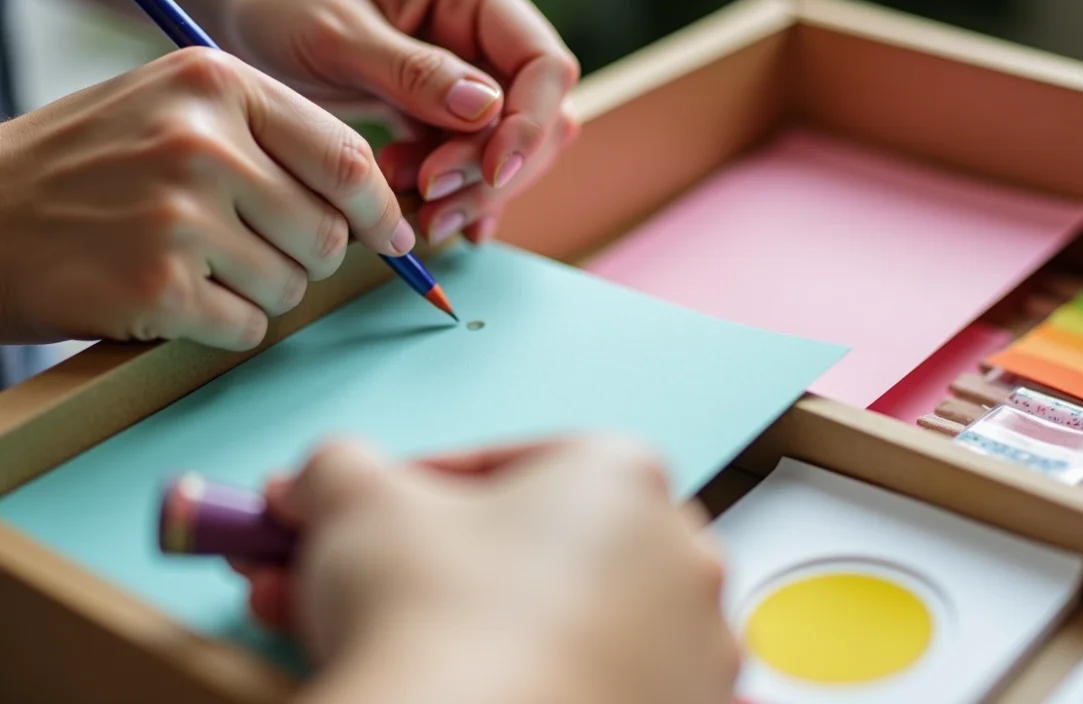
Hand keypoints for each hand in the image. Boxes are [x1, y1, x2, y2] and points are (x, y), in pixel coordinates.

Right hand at [0, 48, 412, 348]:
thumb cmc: (91, 166)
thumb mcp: (176, 109)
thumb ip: (275, 141)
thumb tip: (381, 210)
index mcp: (216, 83)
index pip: (347, 158)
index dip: (379, 210)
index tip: (388, 236)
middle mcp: (201, 142)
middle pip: (328, 232)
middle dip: (307, 257)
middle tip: (247, 251)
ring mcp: (178, 216)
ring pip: (292, 286)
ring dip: (258, 293)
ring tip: (192, 265)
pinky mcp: (157, 287)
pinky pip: (247, 328)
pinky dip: (221, 326)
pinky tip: (170, 296)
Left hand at [209, 0, 580, 245]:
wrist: (239, 7)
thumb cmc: (279, 0)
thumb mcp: (337, 34)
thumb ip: (414, 73)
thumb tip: (488, 109)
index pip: (544, 64)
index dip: (530, 123)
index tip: (490, 170)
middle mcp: (482, 31)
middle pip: (536, 117)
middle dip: (492, 169)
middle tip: (430, 198)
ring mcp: (467, 73)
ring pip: (506, 148)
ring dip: (469, 190)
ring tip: (408, 205)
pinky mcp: (443, 110)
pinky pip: (471, 161)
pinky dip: (457, 196)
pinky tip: (434, 221)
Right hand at [231, 436, 738, 703]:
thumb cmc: (432, 620)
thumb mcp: (357, 502)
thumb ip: (340, 468)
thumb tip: (325, 477)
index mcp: (621, 476)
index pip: (501, 468)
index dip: (411, 490)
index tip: (361, 514)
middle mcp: (677, 557)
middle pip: (534, 547)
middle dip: (431, 562)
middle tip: (356, 578)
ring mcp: (688, 650)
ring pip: (560, 624)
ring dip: (472, 624)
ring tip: (375, 641)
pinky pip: (591, 687)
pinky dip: (530, 683)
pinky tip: (454, 685)